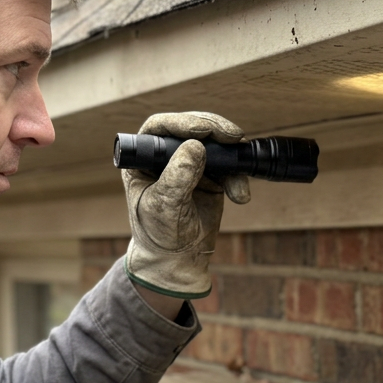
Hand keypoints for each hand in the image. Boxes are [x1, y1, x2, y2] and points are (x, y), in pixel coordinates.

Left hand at [122, 112, 250, 298]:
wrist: (179, 259)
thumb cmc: (160, 234)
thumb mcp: (165, 207)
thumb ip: (177, 177)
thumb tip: (195, 147)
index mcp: (142, 159)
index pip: (159, 128)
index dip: (181, 124)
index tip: (201, 132)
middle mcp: (165, 156)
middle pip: (190, 128)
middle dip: (213, 129)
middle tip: (233, 136)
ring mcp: (189, 163)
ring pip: (213, 142)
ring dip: (230, 151)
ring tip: (239, 168)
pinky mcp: (211, 175)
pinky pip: (229, 165)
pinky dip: (238, 176)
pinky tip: (239, 195)